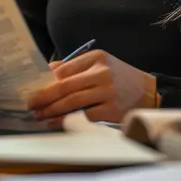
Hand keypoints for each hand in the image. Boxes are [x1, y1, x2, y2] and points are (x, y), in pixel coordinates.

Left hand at [28, 49, 157, 123]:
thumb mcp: (100, 65)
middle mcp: (101, 72)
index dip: (45, 81)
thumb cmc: (119, 78)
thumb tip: (47, 72)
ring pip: (71, 102)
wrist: (149, 92)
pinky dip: (67, 120)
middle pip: (64, 86)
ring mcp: (107, 91)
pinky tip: (57, 122)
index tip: (31, 89)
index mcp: (96, 58)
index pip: (64, 69)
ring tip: (40, 115)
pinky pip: (84, 116)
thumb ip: (75, 68)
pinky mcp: (111, 109)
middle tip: (30, 105)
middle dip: (43, 97)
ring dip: (52, 110)